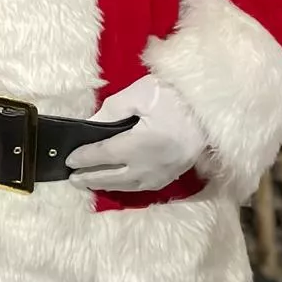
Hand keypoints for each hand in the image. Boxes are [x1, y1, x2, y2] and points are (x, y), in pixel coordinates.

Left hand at [65, 74, 207, 192]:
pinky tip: (120, 183)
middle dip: (90, 177)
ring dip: (107, 184)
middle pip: (113, 176)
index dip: (85, 158)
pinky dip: (127, 186)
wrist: (212, 106)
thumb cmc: (174, 95)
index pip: (104, 154)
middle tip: (72, 178)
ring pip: (128, 185)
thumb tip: (91, 124)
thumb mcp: (140, 94)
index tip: (69, 160)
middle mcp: (149, 165)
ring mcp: (163, 173)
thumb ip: (111, 110)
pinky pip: (144, 187)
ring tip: (90, 182)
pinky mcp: (173, 174)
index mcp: (140, 144)